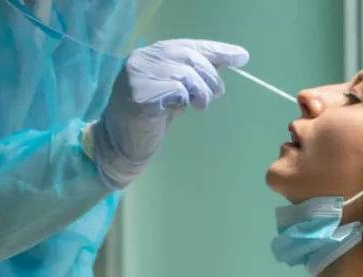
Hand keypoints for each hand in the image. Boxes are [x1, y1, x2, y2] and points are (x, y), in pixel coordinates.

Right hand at [89, 38, 249, 187]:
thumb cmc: (150, 119)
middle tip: (218, 94)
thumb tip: (231, 60)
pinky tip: (178, 111)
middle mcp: (142, 58)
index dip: (217, 50)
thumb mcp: (175, 91)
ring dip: (201, 92)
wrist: (122, 145)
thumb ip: (194, 75)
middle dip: (211, 76)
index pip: (188, 45)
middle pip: (189, 57)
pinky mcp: (139, 95)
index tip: (241, 57)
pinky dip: (184, 101)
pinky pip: (176, 90)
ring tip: (199, 106)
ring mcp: (138, 75)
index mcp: (151, 54)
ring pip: (185, 73)